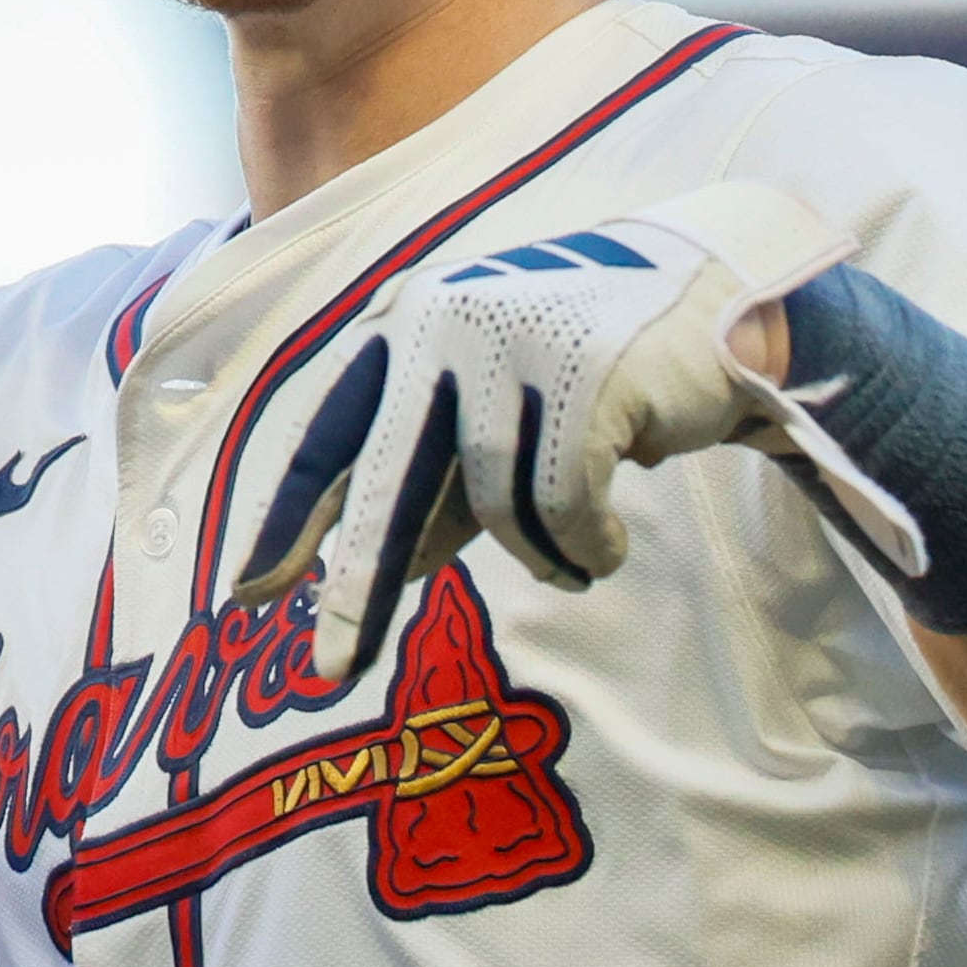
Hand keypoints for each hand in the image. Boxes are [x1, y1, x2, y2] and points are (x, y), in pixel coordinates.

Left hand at [233, 179, 904, 681]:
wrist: (718, 296)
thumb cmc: (593, 364)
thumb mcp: (498, 414)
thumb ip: (437, 479)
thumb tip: (379, 572)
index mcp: (408, 325)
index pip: (331, 435)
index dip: (286, 519)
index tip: (248, 595)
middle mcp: (444, 322)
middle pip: (387, 482)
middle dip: (356, 585)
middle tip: (329, 669)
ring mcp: (513, 342)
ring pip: (496, 505)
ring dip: (539, 556)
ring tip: (577, 561)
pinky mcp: (584, 373)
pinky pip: (565, 505)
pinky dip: (585, 546)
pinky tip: (609, 546)